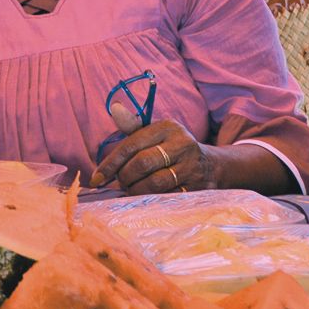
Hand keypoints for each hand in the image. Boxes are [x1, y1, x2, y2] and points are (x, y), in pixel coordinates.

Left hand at [89, 120, 214, 193]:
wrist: (212, 165)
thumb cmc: (172, 148)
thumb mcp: (155, 133)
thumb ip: (132, 125)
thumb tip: (114, 107)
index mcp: (168, 127)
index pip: (132, 144)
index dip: (111, 163)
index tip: (96, 178)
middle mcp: (182, 143)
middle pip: (142, 163)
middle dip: (124, 177)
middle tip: (119, 184)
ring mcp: (192, 166)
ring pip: (155, 183)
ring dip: (136, 190)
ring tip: (131, 190)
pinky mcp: (198, 187)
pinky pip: (168, 197)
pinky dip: (152, 200)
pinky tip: (146, 199)